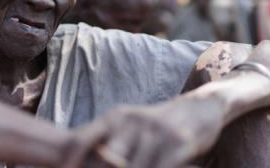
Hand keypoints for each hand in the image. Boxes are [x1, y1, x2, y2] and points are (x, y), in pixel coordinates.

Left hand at [64, 104, 217, 167]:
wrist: (201, 107)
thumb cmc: (158, 124)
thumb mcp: (130, 124)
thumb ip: (106, 139)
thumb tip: (75, 158)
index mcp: (115, 117)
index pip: (80, 140)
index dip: (68, 162)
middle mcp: (132, 122)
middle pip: (105, 160)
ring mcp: (156, 132)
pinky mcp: (178, 143)